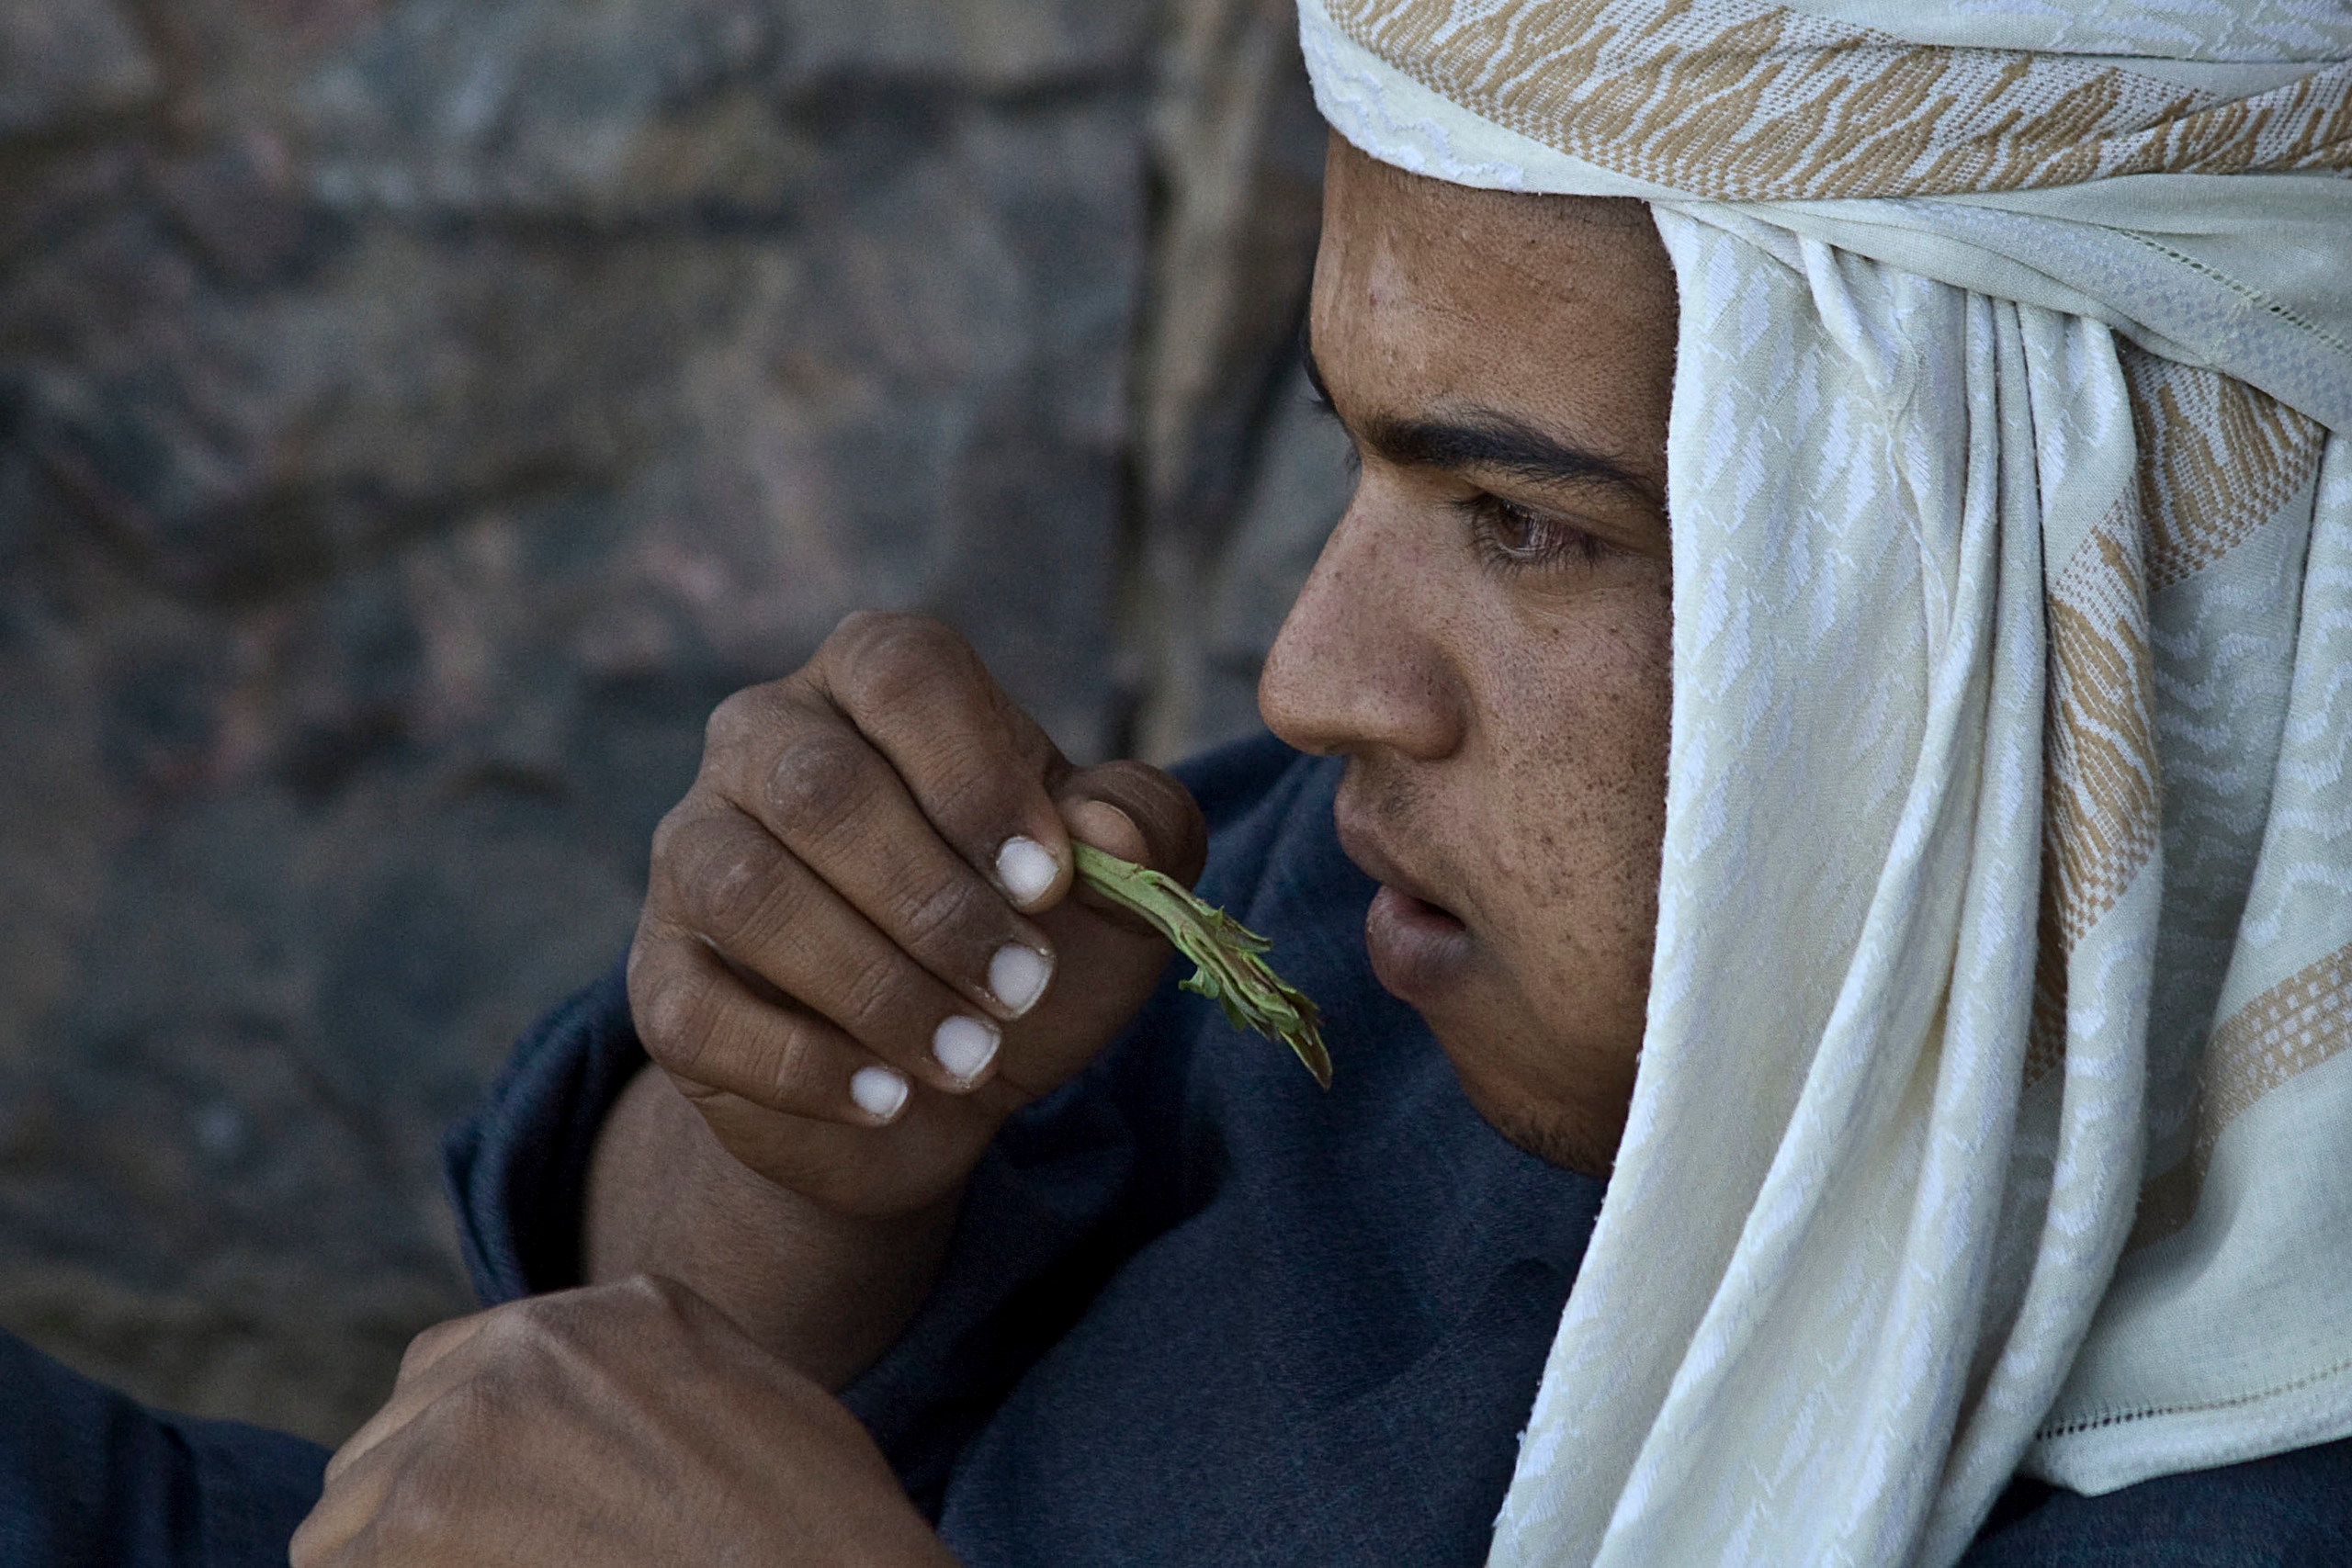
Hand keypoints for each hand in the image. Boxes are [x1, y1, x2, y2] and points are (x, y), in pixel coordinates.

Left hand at [290, 1276, 958, 1567]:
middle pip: (380, 1450)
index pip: (443, 1375)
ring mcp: (463, 1444)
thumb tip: (556, 1438)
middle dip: (407, 1524)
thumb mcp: (729, 1391)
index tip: (481, 1525)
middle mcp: (519, 1356)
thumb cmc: (813, 1532)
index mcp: (598, 1314)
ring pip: (339, 1531)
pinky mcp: (422, 1540)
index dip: (449, 1461)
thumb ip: (624, 1380)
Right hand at [629, 611, 1205, 1219]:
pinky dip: (801, 1065)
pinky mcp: (659, 976)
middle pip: (819, 788)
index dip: (976, 774)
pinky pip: (697, 1010)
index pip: (904, 672)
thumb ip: (1145, 828)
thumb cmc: (1026, 935)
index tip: (1049, 880)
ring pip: (748, 892)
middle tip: (1021, 987)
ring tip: (969, 1058)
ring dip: (875, 986)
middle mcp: (764, 741)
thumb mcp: (1115, 886)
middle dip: (934, 902)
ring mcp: (694, 853)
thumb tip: (1108, 830)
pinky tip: (887, 1100)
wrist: (936, 1080)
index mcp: (874, 680)